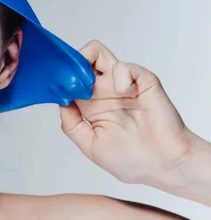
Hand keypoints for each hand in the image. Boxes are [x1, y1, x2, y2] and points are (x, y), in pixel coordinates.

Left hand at [59, 40, 193, 184]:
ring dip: (87, 62)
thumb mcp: (89, 145)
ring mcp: (121, 84)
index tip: (53, 87)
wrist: (164, 166)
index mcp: (89, 105)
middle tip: (71, 82)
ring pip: (97, 53)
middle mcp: (102, 91)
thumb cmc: (131, 160)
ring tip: (91, 87)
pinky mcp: (142, 81)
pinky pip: (124, 66)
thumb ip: (71, 124)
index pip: (67, 80)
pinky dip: (119, 75)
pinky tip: (124, 92)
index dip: (58, 79)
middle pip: (78, 60)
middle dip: (67, 64)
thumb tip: (59, 101)